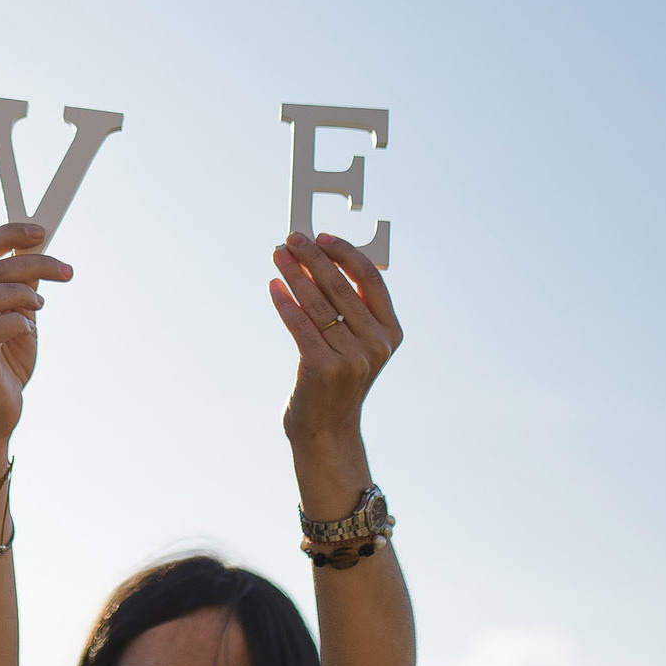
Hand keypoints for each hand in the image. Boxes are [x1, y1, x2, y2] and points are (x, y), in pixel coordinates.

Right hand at [0, 222, 71, 436]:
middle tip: (65, 271)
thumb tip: (40, 252)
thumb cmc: (7, 360)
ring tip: (41, 308)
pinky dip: (16, 322)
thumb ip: (25, 286)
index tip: (41, 230)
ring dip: (25, 294)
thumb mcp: (22, 314)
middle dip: (35, 263)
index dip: (9, 234)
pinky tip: (29, 328)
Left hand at [268, 232, 401, 442]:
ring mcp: (352, 359)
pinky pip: (300, 325)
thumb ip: (348, 308)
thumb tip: (317, 258)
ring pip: (317, 303)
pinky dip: (285, 301)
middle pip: (340, 286)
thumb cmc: (337, 378)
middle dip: (313, 257)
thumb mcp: (356, 344)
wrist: (327, 430)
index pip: (370, 279)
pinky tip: (274, 285)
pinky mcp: (324, 369)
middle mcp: (376, 344)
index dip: (345, 253)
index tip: (322, 236)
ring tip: (277, 255)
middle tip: (291, 238)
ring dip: (294, 273)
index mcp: (390, 332)